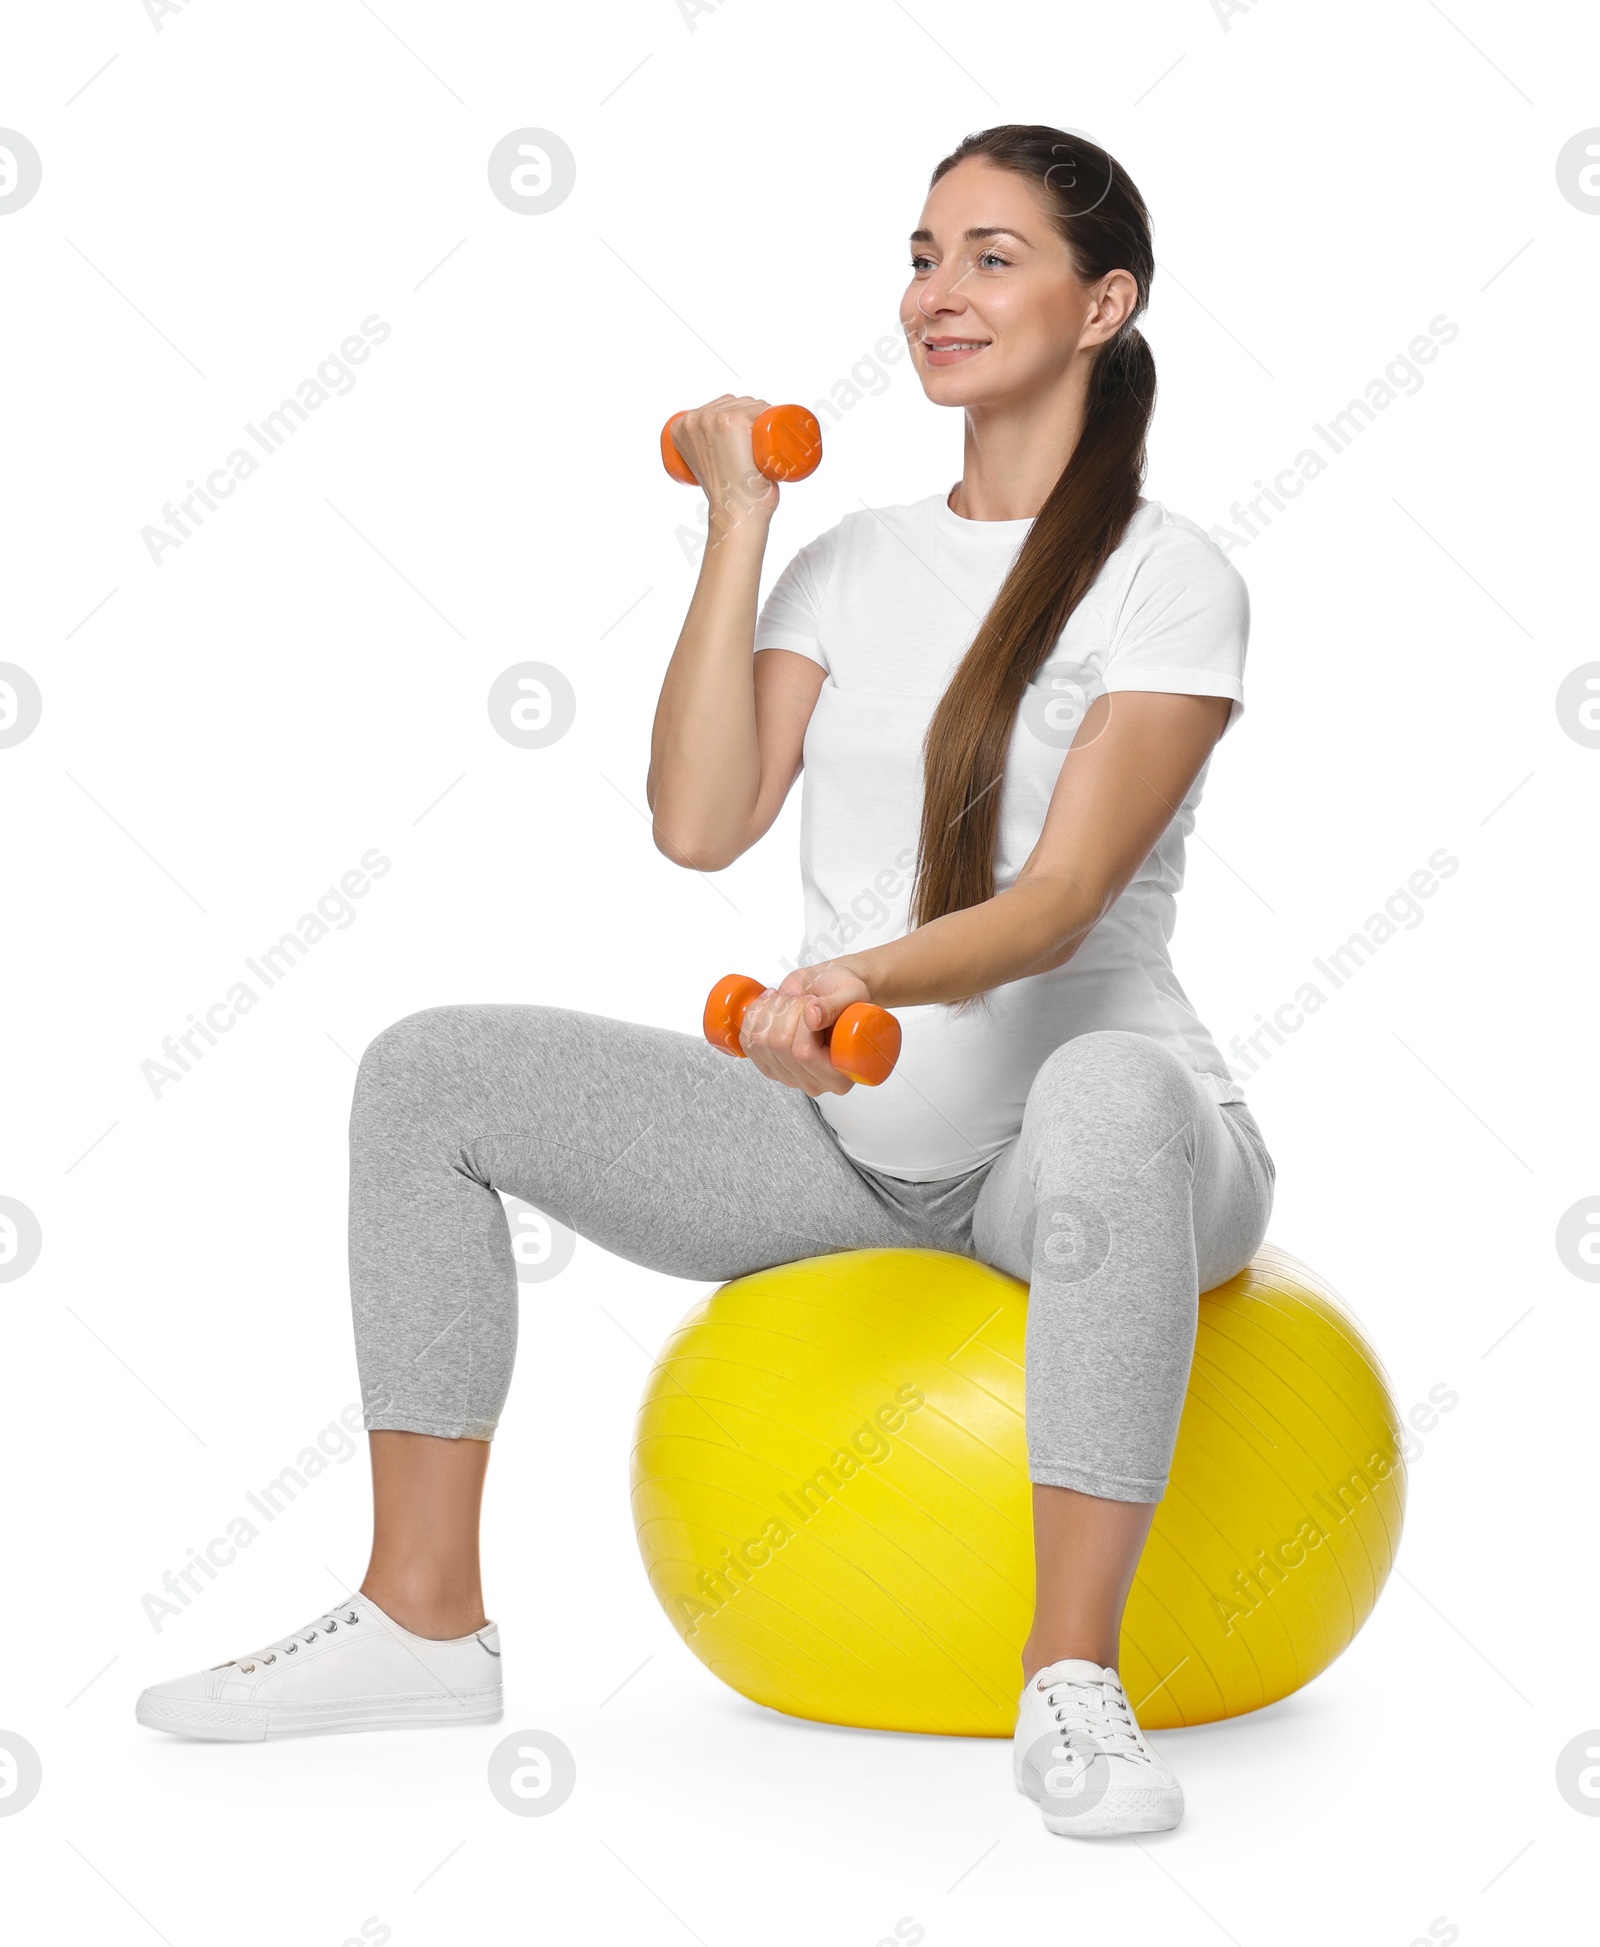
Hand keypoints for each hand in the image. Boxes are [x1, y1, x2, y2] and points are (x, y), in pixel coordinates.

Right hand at [667, 396, 780, 528]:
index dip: (739, 416)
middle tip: (761, 444)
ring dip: (764, 417)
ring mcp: (712, 418)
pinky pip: (760, 408)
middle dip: (754, 416)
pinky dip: (771, 417)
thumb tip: (726, 448)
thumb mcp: (708, 466)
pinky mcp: (732, 421)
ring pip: (750, 404)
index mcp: (681, 427)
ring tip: (765, 440)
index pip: (719, 407)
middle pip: (735, 403)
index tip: (749, 436)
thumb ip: (710, 451)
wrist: (736, 513)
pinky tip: (772, 431)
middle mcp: (693, 419)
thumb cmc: (727, 496)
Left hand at [738, 963, 872, 1096]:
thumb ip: (835, 1006)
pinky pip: (748, 1042)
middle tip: (805, 998)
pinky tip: (770, 1004)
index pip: (804, 1053)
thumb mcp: (852, 993)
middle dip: (787, 1010)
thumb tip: (813, 1017)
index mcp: (842, 1073)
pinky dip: (754, 1016)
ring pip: (760, 1042)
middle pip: (780, 1046)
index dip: (801, 1023)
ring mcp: (789, 1076)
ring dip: (771, 1010)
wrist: (832, 990)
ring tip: (790, 999)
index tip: (812, 1001)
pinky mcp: (770, 1066)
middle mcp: (815, 1081)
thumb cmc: (847, 994)